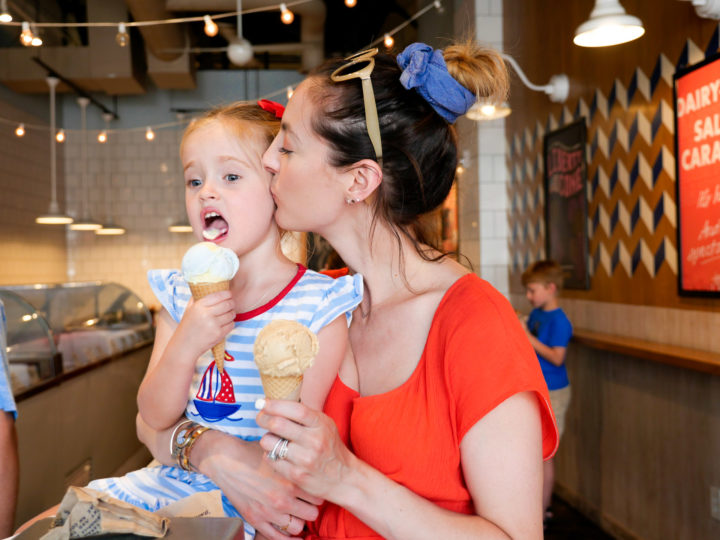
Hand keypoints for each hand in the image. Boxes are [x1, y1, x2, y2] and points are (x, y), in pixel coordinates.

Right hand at [176, 292, 234, 356]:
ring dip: (232, 313)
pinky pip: (231, 325)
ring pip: (231, 314)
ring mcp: (214, 325)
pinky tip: (225, 323)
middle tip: (231, 303)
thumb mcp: (189, 309)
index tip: (229, 294)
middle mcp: (207, 314)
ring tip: (227, 313)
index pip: (219, 295)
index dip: (228, 294)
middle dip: (232, 303)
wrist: (184, 346)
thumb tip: (207, 286)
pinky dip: (230, 323)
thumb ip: (197, 298)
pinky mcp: (219, 334)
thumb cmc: (187, 326)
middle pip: (228, 304)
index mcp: (199, 306)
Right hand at [194, 431, 321, 539]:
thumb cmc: (253, 453)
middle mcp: (283, 499)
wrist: (227, 460)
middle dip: (310, 508)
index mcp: (291, 481)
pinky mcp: (256, 520)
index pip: (318, 496)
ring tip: (296, 513)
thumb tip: (313, 466)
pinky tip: (293, 537)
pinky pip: (278, 538)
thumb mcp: (279, 454)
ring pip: (297, 527)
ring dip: (299, 521)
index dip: (317, 493)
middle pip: (312, 514)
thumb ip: (296, 464)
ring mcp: (269, 513)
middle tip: (306, 502)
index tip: (313, 491)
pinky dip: (288, 539)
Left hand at [256, 400, 355, 502]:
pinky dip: (270, 454)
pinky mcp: (296, 475)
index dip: (275, 404)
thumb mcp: (324, 425)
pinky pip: (271, 459)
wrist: (344, 478)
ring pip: (269, 442)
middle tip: (260, 418)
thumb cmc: (330, 447)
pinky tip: (278, 454)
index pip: (295, 409)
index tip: (262, 402)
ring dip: (266, 438)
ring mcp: (305, 459)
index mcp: (321, 424)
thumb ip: (304, 415)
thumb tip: (271, 403)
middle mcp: (314, 441)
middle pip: (277, 424)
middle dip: (263, 418)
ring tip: (273, 439)